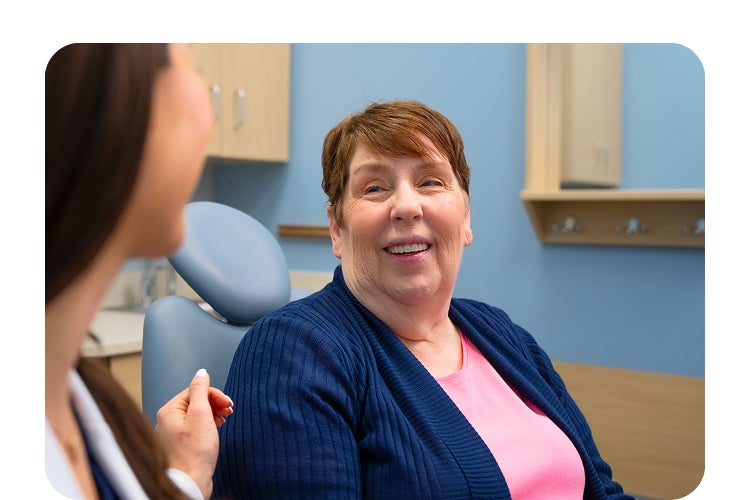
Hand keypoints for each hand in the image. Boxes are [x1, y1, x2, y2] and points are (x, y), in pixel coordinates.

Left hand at [155, 368, 233, 498]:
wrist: (190, 483)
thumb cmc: (194, 454)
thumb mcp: (201, 414)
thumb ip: (201, 390)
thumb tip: (201, 373)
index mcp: (169, 411)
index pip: (195, 390)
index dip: (214, 395)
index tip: (227, 404)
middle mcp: (167, 421)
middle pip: (196, 402)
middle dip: (214, 404)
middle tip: (228, 412)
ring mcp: (173, 434)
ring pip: (196, 415)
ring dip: (213, 415)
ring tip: (222, 422)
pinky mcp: (181, 446)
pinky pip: (195, 428)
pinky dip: (207, 427)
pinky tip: (214, 433)